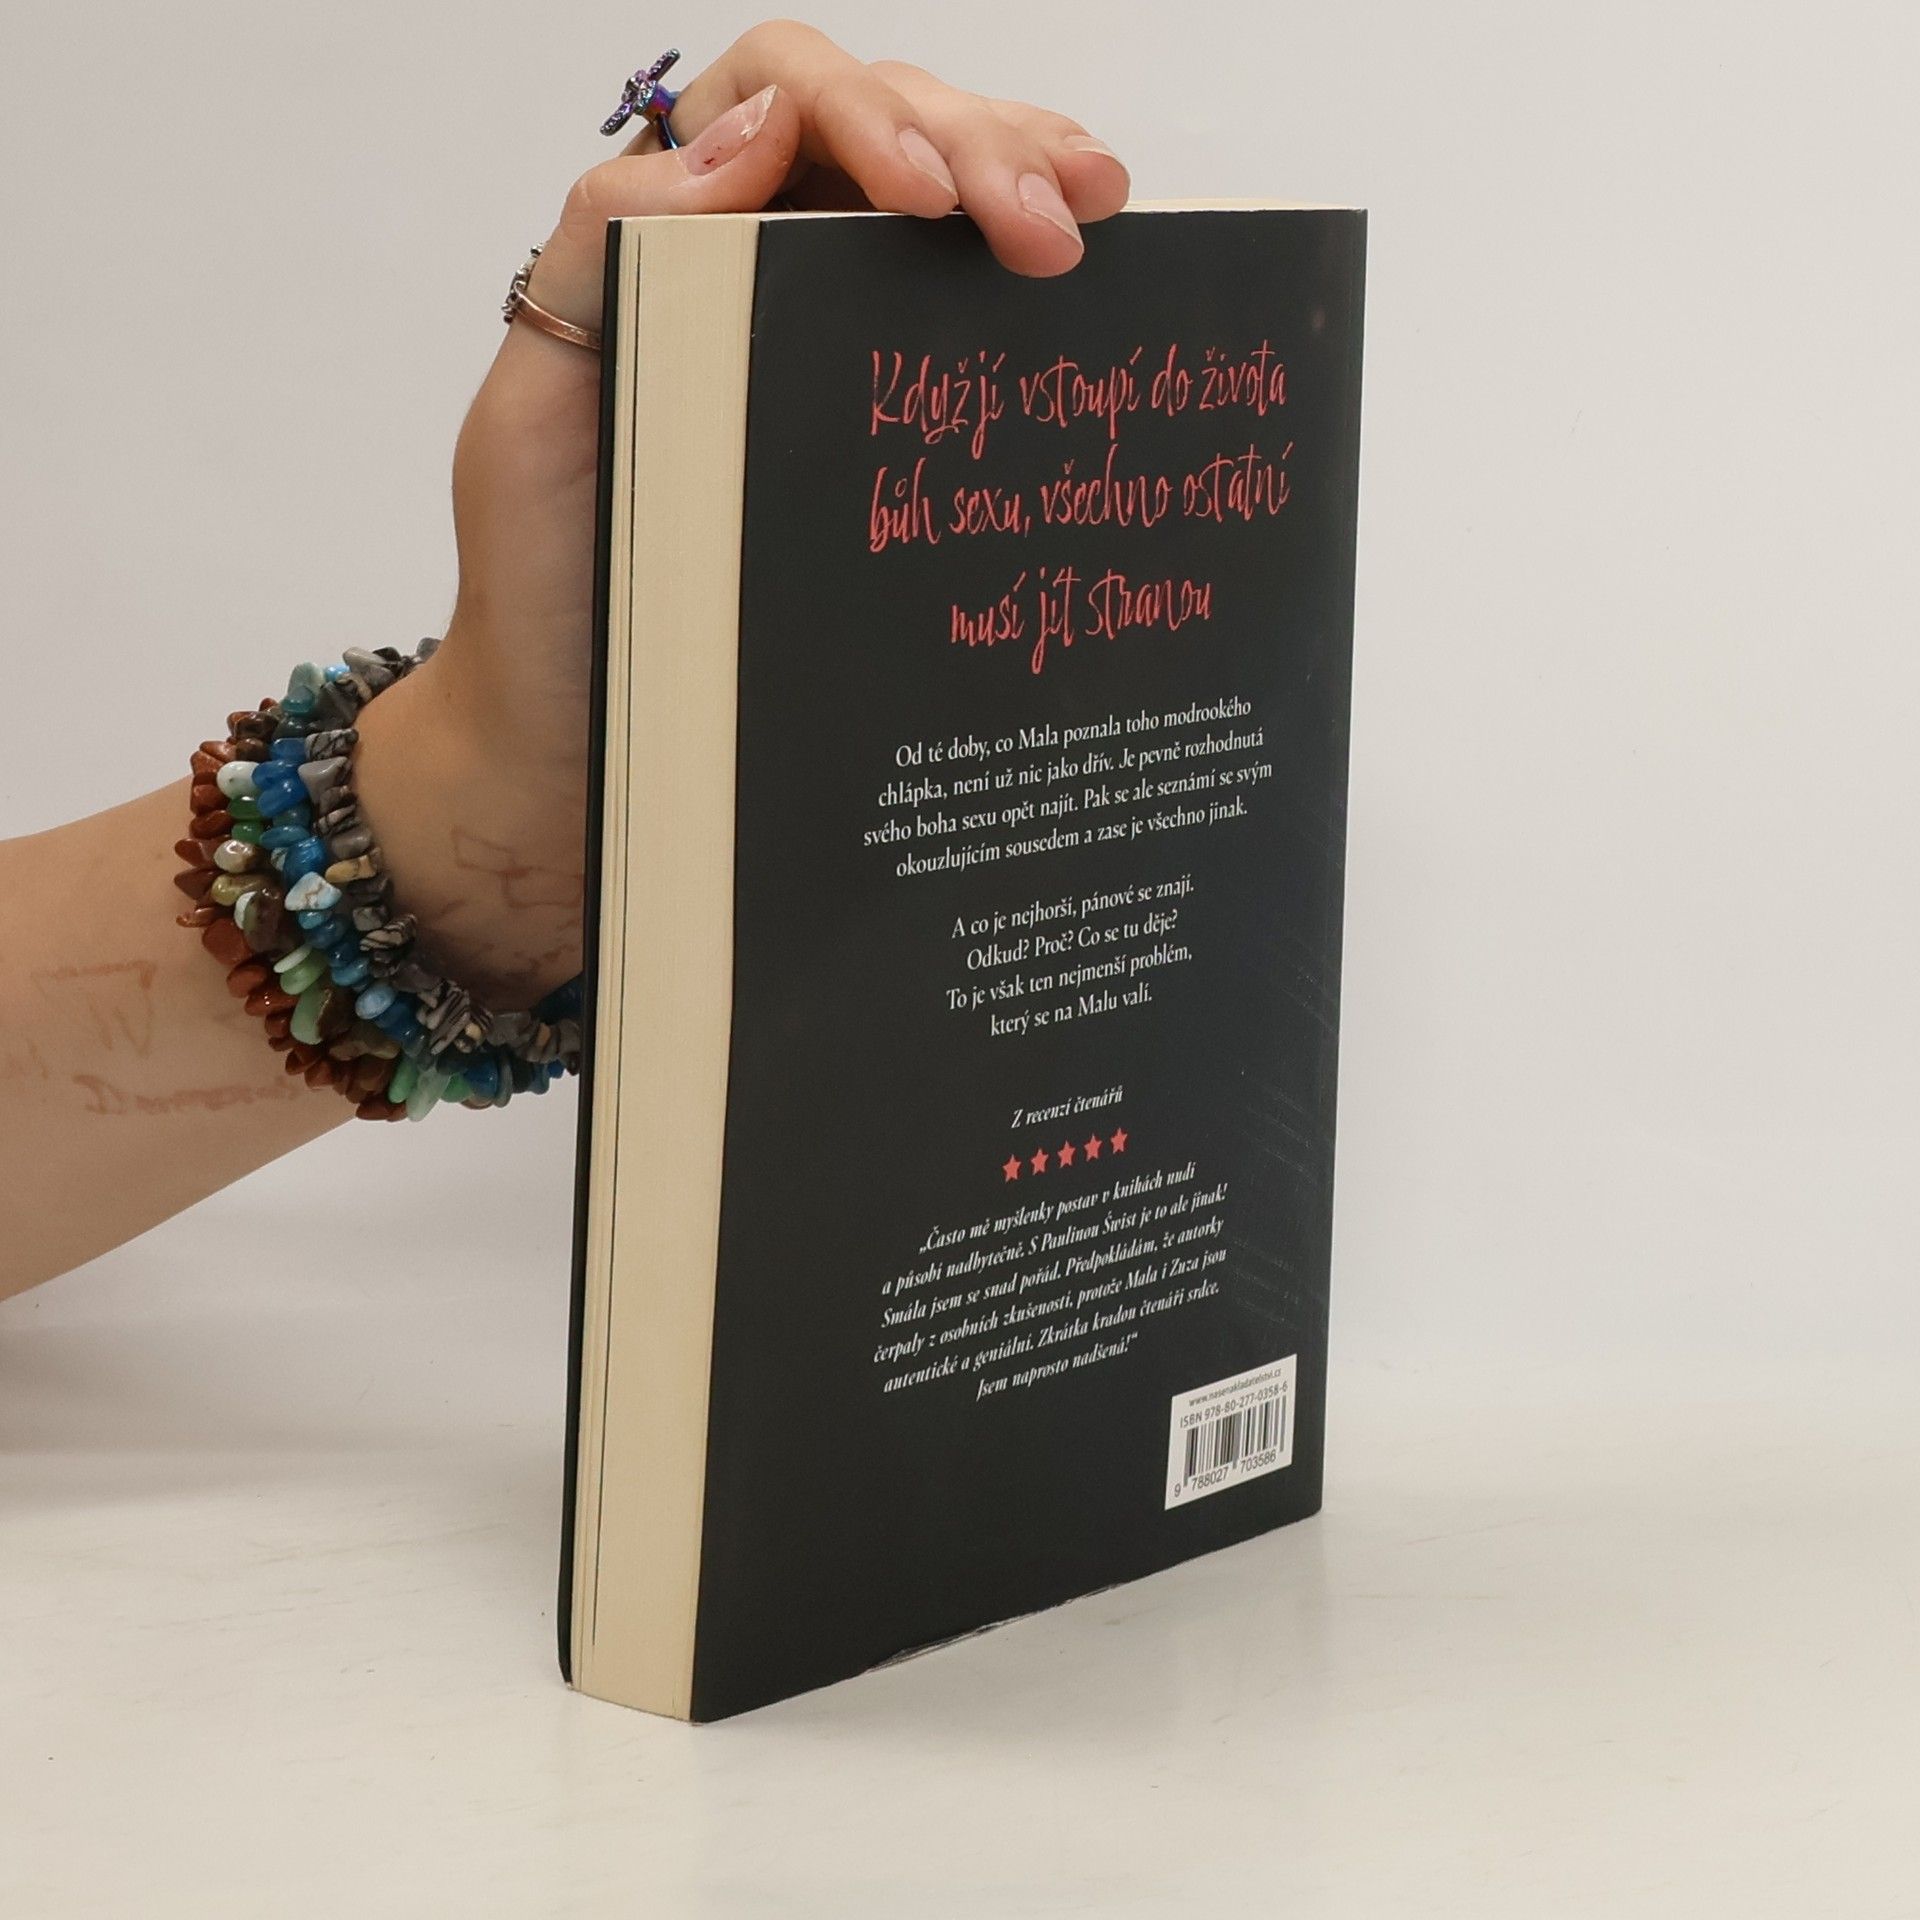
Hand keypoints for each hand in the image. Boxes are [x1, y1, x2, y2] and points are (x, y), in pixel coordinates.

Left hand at [356, 22, 1130, 1004]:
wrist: (567, 758)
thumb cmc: (544, 605)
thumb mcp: (532, 421)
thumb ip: (605, 260)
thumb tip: (750, 135)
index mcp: (665, 245)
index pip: (778, 100)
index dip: (866, 114)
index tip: (930, 200)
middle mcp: (753, 272)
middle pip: (886, 137)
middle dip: (984, 152)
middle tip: (1062, 227)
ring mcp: (823, 350)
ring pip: (941, 209)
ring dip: (1029, 184)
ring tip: (1103, 212)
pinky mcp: (878, 439)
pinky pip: (957, 332)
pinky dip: (1024, 292)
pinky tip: (1095, 288)